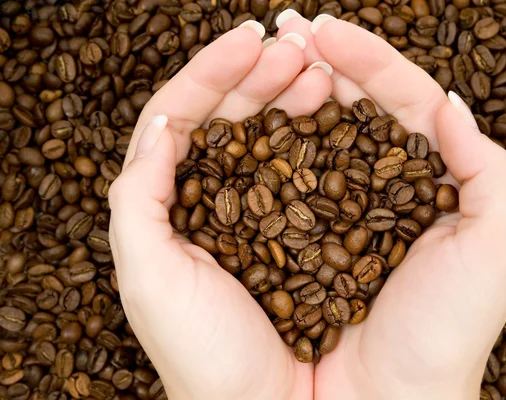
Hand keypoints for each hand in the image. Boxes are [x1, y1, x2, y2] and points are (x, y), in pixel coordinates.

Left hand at [108, 22, 332, 398]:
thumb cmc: (204, 356)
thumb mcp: (149, 278)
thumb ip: (138, 198)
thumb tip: (158, 124)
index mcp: (171, 205)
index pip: (182, 117)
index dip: (209, 73)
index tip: (247, 39)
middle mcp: (216, 201)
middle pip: (231, 117)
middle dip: (260, 75)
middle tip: (295, 47)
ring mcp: (264, 212)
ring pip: (274, 137)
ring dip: (293, 95)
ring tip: (320, 69)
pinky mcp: (306, 231)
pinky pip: (310, 172)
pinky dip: (322, 139)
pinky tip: (339, 114)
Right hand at [275, 13, 505, 398]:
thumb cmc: (443, 337)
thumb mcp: (494, 249)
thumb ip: (485, 168)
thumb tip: (450, 100)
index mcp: (414, 184)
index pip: (394, 101)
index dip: (366, 59)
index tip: (328, 28)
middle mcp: (359, 192)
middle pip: (339, 108)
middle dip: (315, 62)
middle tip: (288, 28)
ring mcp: (310, 212)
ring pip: (296, 134)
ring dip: (278, 89)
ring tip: (266, 54)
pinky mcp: (272, 238)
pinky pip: (253, 177)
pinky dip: (245, 139)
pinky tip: (236, 108)